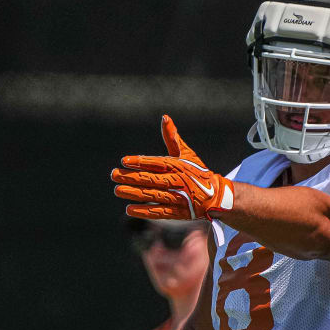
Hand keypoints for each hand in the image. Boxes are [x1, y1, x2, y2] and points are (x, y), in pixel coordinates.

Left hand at [111, 115, 233, 219]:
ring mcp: (179, 197)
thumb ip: (172, 137)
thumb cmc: (197, 171)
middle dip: (131, 177)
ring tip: (117, 190)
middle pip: (151, 179)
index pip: (156, 162)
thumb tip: (164, 117)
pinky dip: (145, 211)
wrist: (216, 195)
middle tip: (114, 175)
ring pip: (153, 195)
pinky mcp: (179, 212)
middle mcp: (178, 181)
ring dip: (134, 193)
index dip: (140, 162)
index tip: (124, 161)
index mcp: (178, 165)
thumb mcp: (187, 153)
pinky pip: (160, 212)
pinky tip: (129, 209)